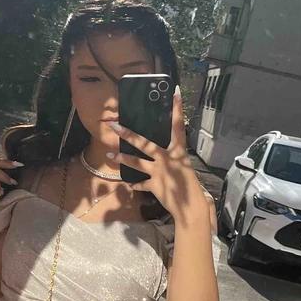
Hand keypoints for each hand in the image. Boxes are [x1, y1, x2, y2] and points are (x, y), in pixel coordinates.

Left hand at [106, 87, 206, 224]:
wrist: (191, 207)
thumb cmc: (191, 186)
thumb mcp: (185, 167)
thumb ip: (174, 158)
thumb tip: (162, 153)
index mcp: (178, 151)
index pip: (178, 126)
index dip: (177, 109)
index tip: (175, 92)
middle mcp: (167, 159)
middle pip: (145, 143)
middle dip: (128, 134)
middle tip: (114, 125)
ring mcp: (159, 172)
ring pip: (137, 162)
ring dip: (122, 158)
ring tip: (109, 155)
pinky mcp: (154, 185)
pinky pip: (141, 183)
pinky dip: (135, 184)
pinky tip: (129, 183)